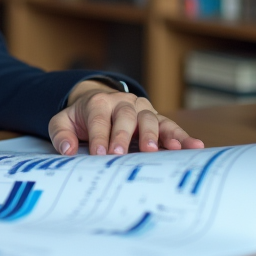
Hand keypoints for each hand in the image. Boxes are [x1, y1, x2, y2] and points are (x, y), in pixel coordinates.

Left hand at [48, 80, 204, 155]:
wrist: (97, 104)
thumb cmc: (81, 118)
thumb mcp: (63, 122)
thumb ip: (61, 134)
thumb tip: (67, 150)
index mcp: (98, 102)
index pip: (99, 118)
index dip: (99, 135)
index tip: (99, 153)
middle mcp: (122, 103)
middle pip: (126, 116)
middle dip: (125, 135)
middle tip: (122, 153)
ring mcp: (141, 110)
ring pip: (151, 119)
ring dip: (157, 135)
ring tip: (164, 150)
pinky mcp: (155, 119)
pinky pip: (170, 126)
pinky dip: (181, 136)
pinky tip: (194, 146)